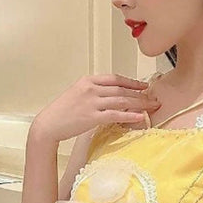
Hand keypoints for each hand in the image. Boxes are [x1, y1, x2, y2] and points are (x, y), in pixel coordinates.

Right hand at [31, 73, 161, 142]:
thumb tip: (112, 96)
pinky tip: (140, 117)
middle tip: (154, 98)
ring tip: (152, 107)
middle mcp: (91, 88)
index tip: (144, 86)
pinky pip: (116, 115)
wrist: (48, 124)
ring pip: (122, 100)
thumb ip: (94, 93)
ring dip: (140, 104)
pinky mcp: (92, 116)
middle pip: (122, 89)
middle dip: (141, 94)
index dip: (132, 82)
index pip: (115, 78)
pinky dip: (130, 115)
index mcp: (88, 80)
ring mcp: (92, 102)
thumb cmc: (62, 112)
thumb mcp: (77, 95)